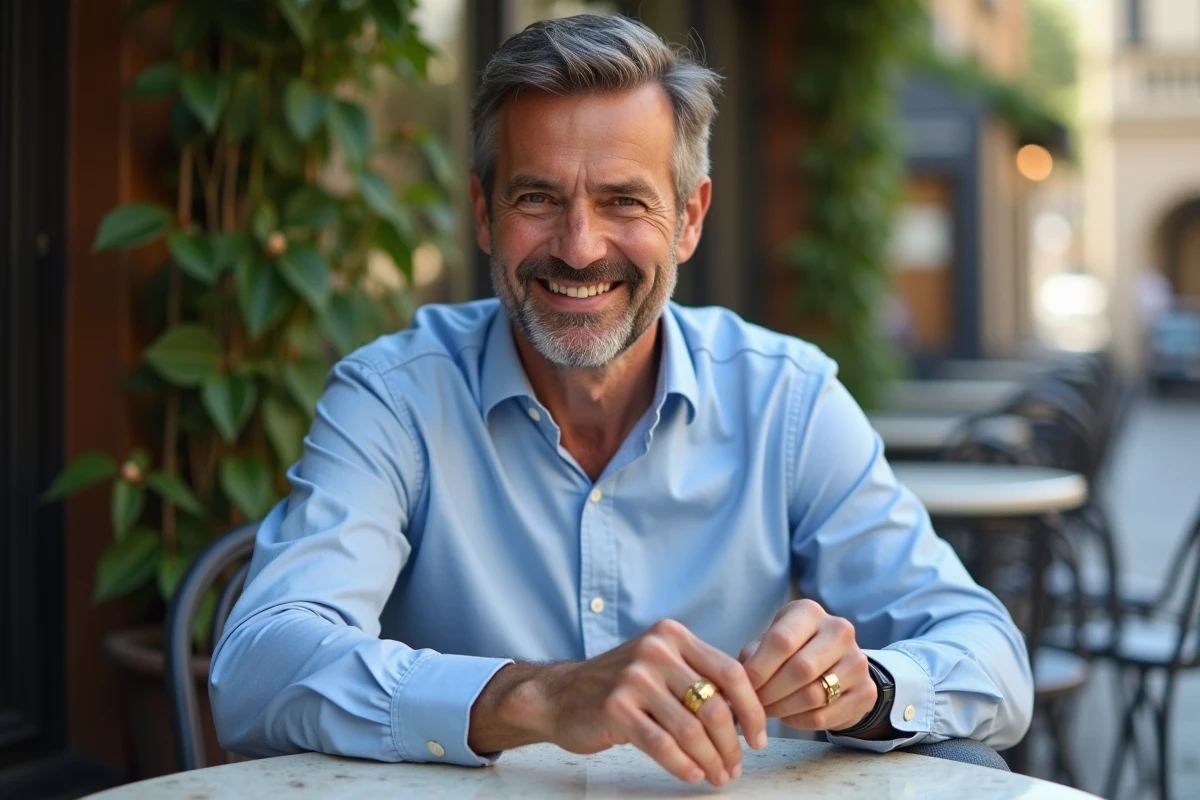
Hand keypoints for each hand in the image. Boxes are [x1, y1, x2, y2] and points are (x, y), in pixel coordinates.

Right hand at [532, 620, 766, 785]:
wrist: (561, 694)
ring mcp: (634, 679)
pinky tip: (692, 774)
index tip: (758, 738)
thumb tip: (746, 711)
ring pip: (691, 731)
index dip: (752, 710)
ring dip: (710, 760)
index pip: (731, 672)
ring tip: (717, 775)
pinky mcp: (616, 709)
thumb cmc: (620, 685)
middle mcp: (655, 651)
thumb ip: (697, 676)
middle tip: (735, 766)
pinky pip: (662, 745)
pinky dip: (683, 765)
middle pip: (714, 706)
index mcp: (673, 636)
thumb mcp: (660, 664)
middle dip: (731, 745)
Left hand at [739, 599, 874, 732]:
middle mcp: (839, 631)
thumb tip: (739, 677)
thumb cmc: (794, 648)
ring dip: (782, 708)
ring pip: (813, 695)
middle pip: (800, 669)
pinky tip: (787, 715)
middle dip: (770, 691)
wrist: (839, 663)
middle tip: (753, 703)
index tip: (742, 685)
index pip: (781, 641)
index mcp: (810, 612)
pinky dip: (798, 720)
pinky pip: (824, 716)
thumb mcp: (772, 639)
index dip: (758, 668)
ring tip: (767, 710)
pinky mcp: (866, 692)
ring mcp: (857, 661)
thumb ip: (754, 653)